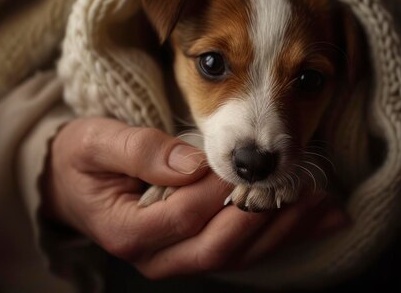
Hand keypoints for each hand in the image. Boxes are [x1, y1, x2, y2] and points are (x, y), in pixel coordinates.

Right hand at [43, 117, 348, 278]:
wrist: (76, 183)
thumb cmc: (84, 160)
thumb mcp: (95, 144)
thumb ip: (137, 150)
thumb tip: (189, 164)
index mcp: (128, 232)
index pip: (185, 215)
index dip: (218, 190)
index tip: (247, 163)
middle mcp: (159, 257)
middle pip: (220, 247)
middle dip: (265, 217)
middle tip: (302, 186)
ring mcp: (182, 257)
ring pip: (242, 254)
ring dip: (286, 230)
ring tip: (324, 203)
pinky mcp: (202, 247)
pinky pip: (249, 248)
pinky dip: (288, 234)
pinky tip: (324, 219)